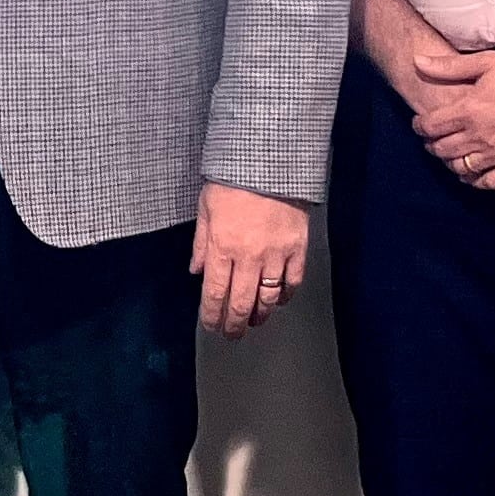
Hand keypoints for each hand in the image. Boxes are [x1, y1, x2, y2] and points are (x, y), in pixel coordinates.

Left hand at [193, 182, 308, 338]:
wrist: (271, 161)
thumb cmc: (235, 178)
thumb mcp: (206, 207)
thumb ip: (201, 243)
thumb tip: (197, 270)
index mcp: (222, 246)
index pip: (214, 293)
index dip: (211, 316)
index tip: (210, 326)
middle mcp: (248, 256)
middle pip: (240, 303)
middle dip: (234, 324)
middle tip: (232, 334)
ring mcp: (276, 254)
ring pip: (268, 298)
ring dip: (260, 315)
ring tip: (254, 321)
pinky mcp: (297, 248)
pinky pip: (293, 281)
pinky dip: (285, 296)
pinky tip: (279, 300)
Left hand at [413, 48, 494, 194]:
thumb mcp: (487, 62)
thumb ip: (449, 67)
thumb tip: (417, 60)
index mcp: (471, 109)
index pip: (431, 126)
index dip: (421, 126)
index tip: (422, 123)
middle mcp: (483, 135)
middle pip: (443, 150)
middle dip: (433, 146)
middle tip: (433, 141)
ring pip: (464, 168)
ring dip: (454, 163)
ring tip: (454, 155)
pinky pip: (492, 183)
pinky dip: (479, 180)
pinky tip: (477, 172)